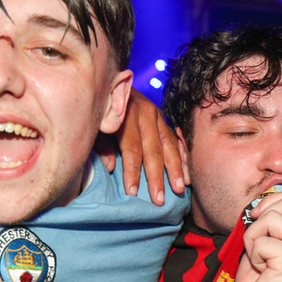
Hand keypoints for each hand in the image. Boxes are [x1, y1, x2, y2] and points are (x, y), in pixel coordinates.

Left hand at [98, 89, 186, 205]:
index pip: (131, 148)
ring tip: (180, 188)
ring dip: (175, 169)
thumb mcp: (94, 125)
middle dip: (156, 177)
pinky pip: (175, 140)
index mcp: (126, 113)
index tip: (133, 192)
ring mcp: (157, 115)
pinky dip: (182, 157)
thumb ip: (101, 145)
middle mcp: (145, 112)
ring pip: (168, 145)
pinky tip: (187, 173)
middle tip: (159, 199)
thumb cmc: (99, 109)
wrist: (109, 82)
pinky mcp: (163, 118)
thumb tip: (111, 166)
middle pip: (153, 150)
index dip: (132, 172)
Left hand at [236, 192, 281, 281]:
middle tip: (256, 242)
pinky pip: (262, 240)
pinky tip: (263, 272)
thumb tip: (259, 203)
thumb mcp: (264, 247)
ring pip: (272, 218)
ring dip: (254, 239)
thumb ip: (268, 224)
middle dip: (262, 217)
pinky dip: (253, 255)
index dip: (270, 201)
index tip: (256, 219)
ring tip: (260, 260)